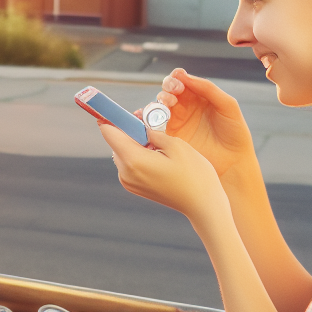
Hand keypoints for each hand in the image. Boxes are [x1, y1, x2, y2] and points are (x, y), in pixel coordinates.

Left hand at [99, 121, 228, 227]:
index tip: (111, 107)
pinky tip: (158, 153)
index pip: (109, 132)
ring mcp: (128, 182)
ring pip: (123, 151)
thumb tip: (140, 126)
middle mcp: (125, 172)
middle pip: (116, 141)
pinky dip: (138, 154)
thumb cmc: (194, 174)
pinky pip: (129, 163)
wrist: (202, 205)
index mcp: (134, 160)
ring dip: (134, 141)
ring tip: (157, 139)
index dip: (109, 117)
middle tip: (148, 120)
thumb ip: (153, 132)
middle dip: (128, 128)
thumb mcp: (176, 145)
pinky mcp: (134, 186)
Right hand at [154, 68, 256, 182]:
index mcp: (199, 96)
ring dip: (159, 101)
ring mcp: (176, 122)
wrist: (233, 162)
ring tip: (166, 104)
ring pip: (159, 105)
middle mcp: (185, 107)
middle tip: (173, 93)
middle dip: (167, 88)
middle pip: (168, 91)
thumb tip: (184, 76)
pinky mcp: (169, 137)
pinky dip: (146, 118)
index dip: (177, 78)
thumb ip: (207, 88)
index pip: (182, 81)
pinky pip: (153, 125)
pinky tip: (147, 115)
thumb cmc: (235, 133)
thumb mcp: (227, 105)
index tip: (179, 80)